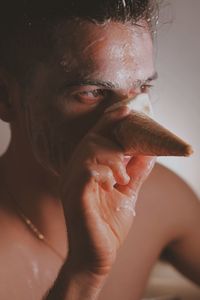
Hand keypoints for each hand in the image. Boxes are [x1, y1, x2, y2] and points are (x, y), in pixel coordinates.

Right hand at [60, 106, 155, 278]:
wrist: (98, 257)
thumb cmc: (108, 225)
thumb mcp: (128, 193)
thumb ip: (136, 171)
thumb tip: (151, 151)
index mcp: (86, 169)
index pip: (97, 136)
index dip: (111, 118)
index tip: (129, 103)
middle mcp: (75, 172)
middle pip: (92, 138)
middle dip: (113, 132)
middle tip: (128, 143)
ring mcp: (72, 183)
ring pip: (89, 150)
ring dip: (112, 156)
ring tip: (121, 176)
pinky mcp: (75, 196)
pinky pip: (86, 171)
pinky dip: (104, 171)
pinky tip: (114, 182)